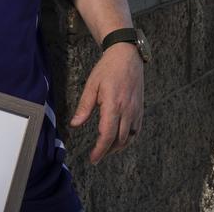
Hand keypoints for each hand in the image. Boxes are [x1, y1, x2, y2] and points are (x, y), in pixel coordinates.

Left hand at [67, 43, 143, 163]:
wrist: (127, 56)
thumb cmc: (108, 69)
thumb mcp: (91, 85)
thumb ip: (84, 107)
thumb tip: (74, 124)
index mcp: (113, 105)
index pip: (107, 134)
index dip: (100, 149)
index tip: (93, 158)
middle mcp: (127, 110)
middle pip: (118, 140)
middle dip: (107, 151)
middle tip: (96, 156)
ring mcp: (135, 110)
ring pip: (129, 137)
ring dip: (117, 147)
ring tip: (106, 150)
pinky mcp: (140, 109)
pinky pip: (136, 130)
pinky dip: (128, 139)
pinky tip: (120, 140)